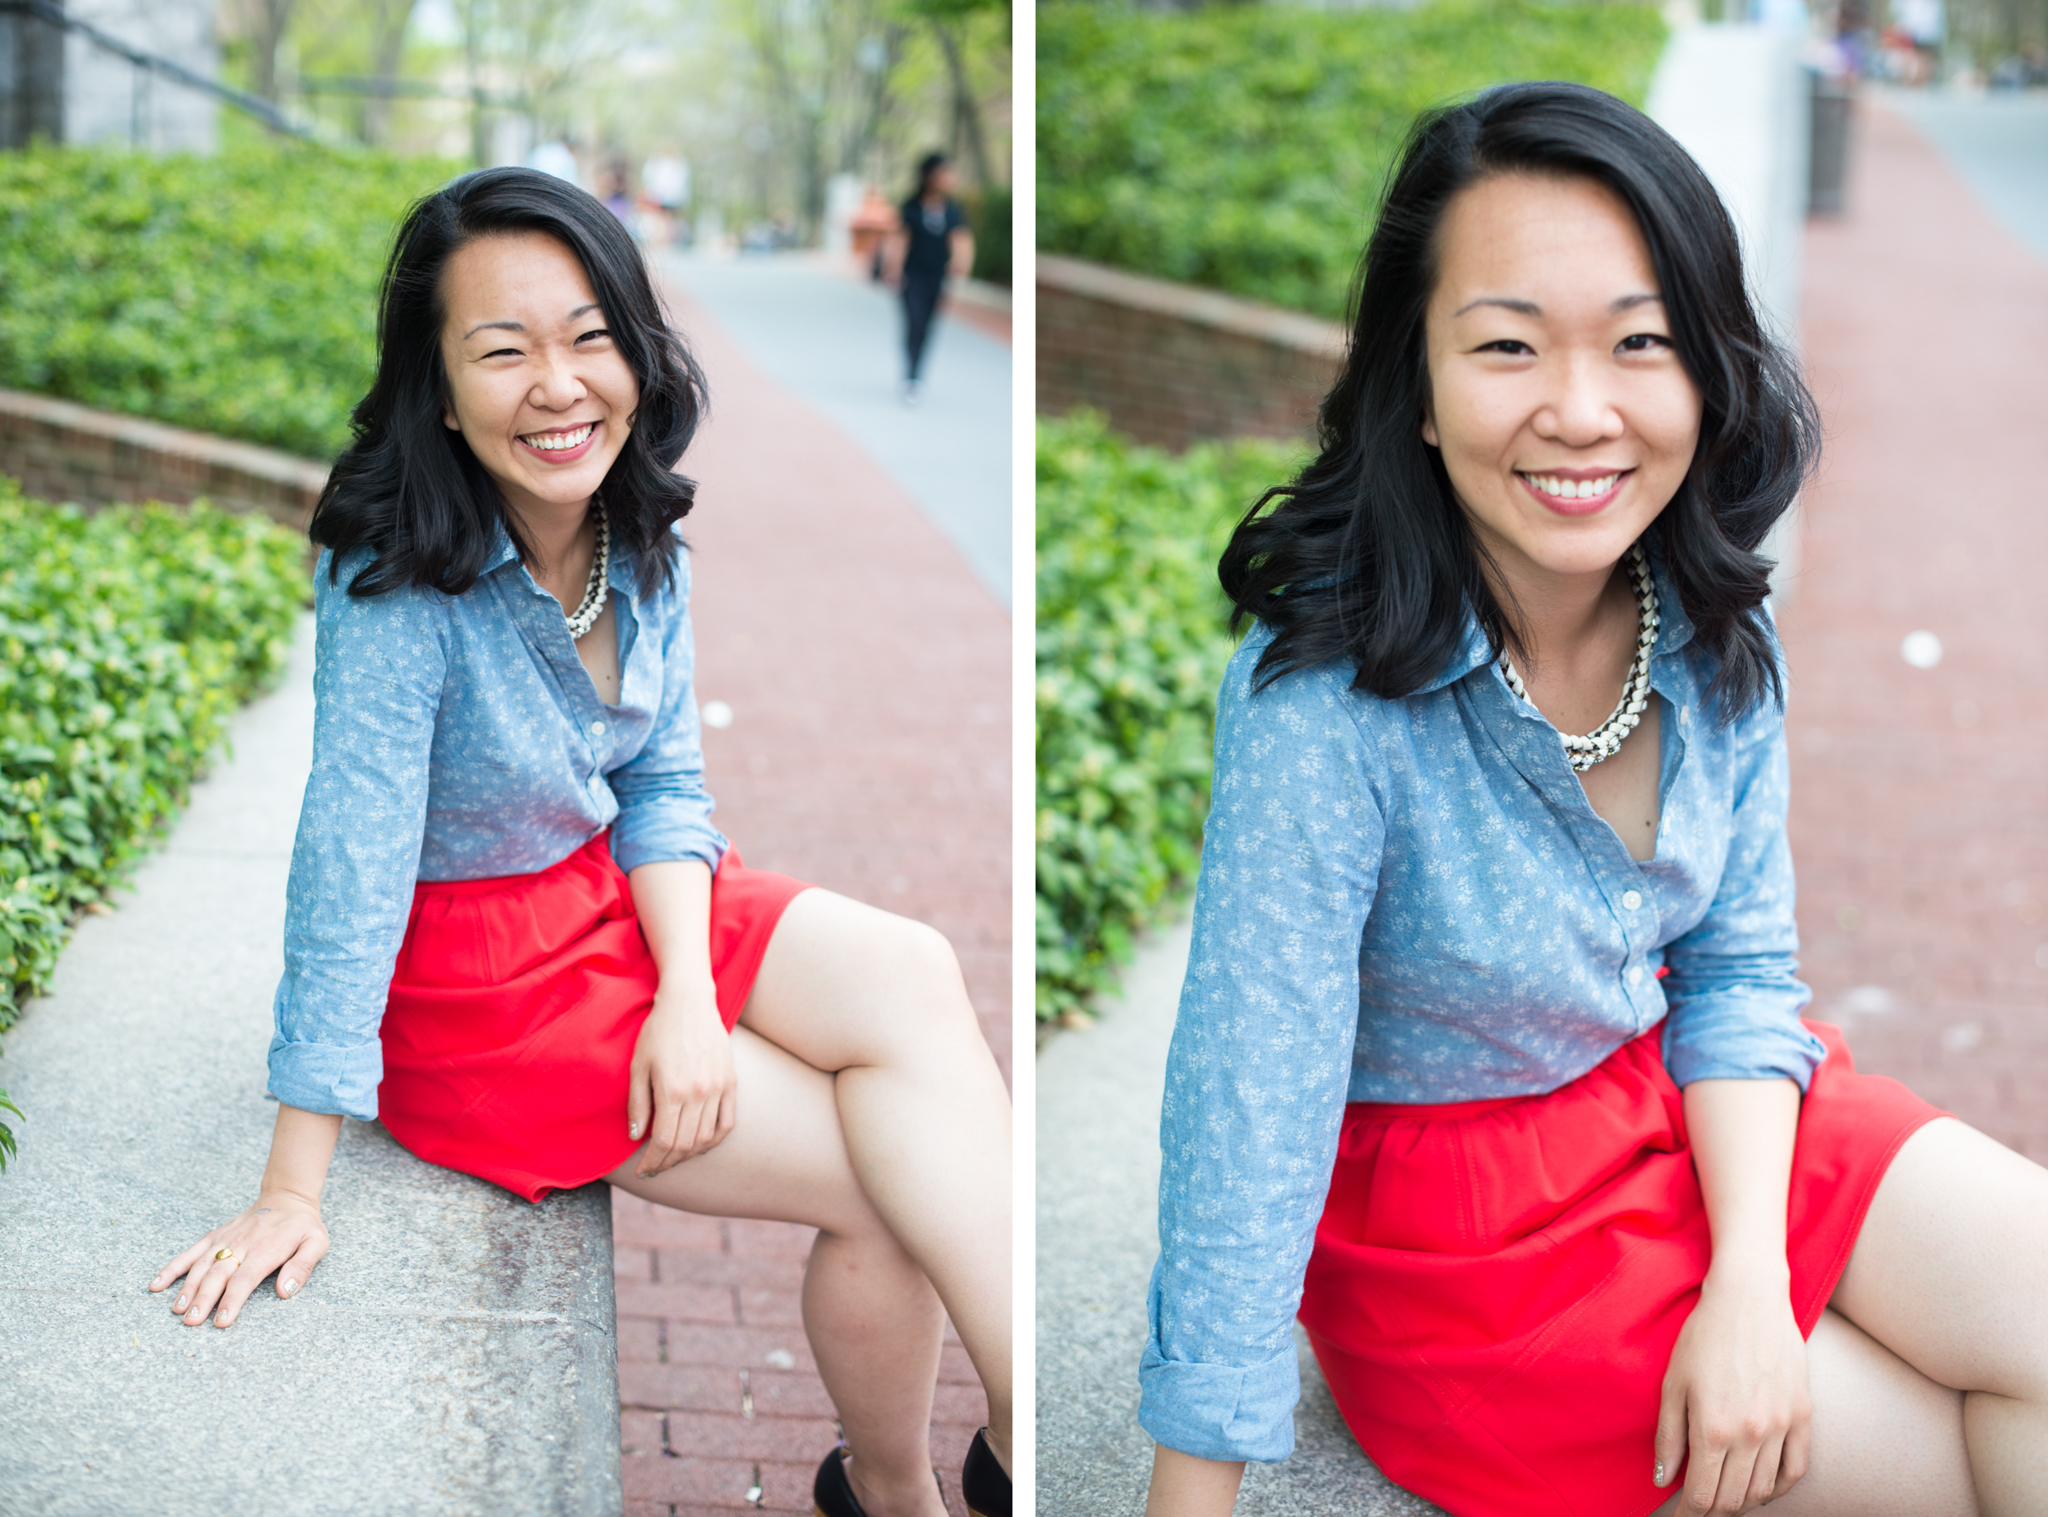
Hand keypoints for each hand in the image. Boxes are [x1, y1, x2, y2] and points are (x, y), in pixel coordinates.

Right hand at [148, 1190, 328, 1328]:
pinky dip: (172, 1268)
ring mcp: (224, 1239)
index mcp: (266, 1249)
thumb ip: (302, 1266)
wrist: (287, 1197)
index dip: (232, 1300)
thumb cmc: (302, 1227)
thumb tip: (286, 1292)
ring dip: (187, 1288)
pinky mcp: (214, 1236)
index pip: (245, 1279)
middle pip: (218, 1274)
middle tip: (191, 1322)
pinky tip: (156, 1284)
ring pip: (201, 1265)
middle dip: (204, 1299)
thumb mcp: (316, 1243)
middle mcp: (241, 1244)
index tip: (221, 1321)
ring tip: (177, 1310)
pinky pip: (189, 1252)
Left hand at [627, 981, 735, 1176]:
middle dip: (668, 1162)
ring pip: (707, 1138)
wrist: (689, 1003)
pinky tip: (701, 1144)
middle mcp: (699, 1093)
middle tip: (655, 1167)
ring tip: (674, 1157)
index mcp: (672, 1090)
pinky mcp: (731, 1082)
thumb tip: (636, 1137)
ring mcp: (719, 1088)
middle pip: (685, 1145)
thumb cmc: (658, 1032)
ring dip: (689, 1154)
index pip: (664, 1142)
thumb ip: (637, 1104)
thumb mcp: (638, 1066)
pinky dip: (715, 1139)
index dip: (653, 1161)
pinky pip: (727, 1122)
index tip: (643, 1169)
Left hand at [1654, 1268, 1810, 1511]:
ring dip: (1743, 1500)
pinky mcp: (1803, 1415)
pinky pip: (1796, 1469)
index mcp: (1713, 1428)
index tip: (1681, 1515)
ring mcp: (1781, 1426)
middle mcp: (1750, 1434)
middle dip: (1713, 1509)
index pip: (1703, 1495)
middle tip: (1699, 1504)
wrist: (1749, 1299)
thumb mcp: (1673, 1384)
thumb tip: (1664, 1480)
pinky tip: (1761, 1483)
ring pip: (1764, 1489)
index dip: (1689, 1513)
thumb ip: (1668, 1437)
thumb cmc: (1703, 1337)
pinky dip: (1778, 1486)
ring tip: (1726, 1494)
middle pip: (1733, 1498)